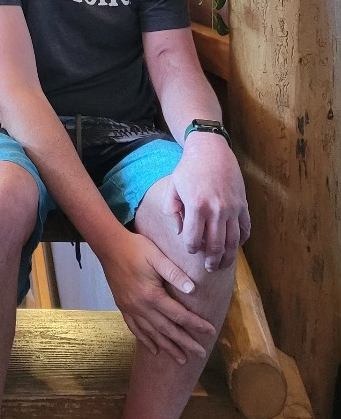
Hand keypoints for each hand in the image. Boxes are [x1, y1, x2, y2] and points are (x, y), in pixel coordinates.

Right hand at [99, 230, 216, 364]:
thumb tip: (192, 290)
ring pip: (152, 333)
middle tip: (201, 354)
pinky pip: (135, 328)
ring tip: (181, 359)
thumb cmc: (135, 248)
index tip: (210, 332)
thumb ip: (174, 273)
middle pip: (167, 330)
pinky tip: (153, 349)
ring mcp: (130, 309)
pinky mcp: (122, 307)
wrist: (108, 246)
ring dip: (168, 347)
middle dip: (185, 343)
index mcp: (152, 296)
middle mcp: (141, 307)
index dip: (196, 324)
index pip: (179, 315)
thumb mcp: (156, 256)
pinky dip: (145, 340)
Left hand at [162, 135, 249, 271]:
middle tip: (208, 268)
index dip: (191, 248)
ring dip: (228, 257)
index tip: (190, 249)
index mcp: (197, 206)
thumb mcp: (172, 186)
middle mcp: (217, 210)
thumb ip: (172, 211)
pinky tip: (234, 246)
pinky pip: (246, 229)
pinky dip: (242, 241)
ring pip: (233, 242)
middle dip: (211, 261)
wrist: (211, 150)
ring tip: (221, 265)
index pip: (194, 239)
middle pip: (216, 246)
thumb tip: (181, 232)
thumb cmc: (188, 168)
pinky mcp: (243, 205)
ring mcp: (233, 208)